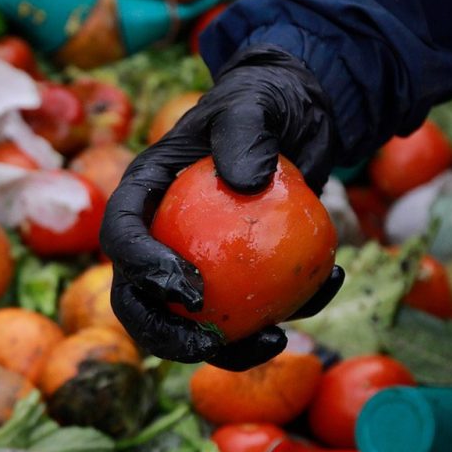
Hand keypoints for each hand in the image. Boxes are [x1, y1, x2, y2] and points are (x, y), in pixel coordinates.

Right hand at [100, 44, 344, 370]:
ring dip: (226, 348)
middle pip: (139, 299)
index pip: (121, 235)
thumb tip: (243, 183)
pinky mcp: (236, 276)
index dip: (141, 269)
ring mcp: (194, 261)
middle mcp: (159, 234)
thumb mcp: (255, 103)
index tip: (191, 288)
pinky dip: (287, 311)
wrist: (295, 117)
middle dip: (164, 334)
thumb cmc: (263, 103)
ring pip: (189, 322)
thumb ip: (245, 131)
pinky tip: (330, 287)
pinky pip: (250, 309)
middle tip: (208, 344)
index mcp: (143, 194)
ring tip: (276, 341)